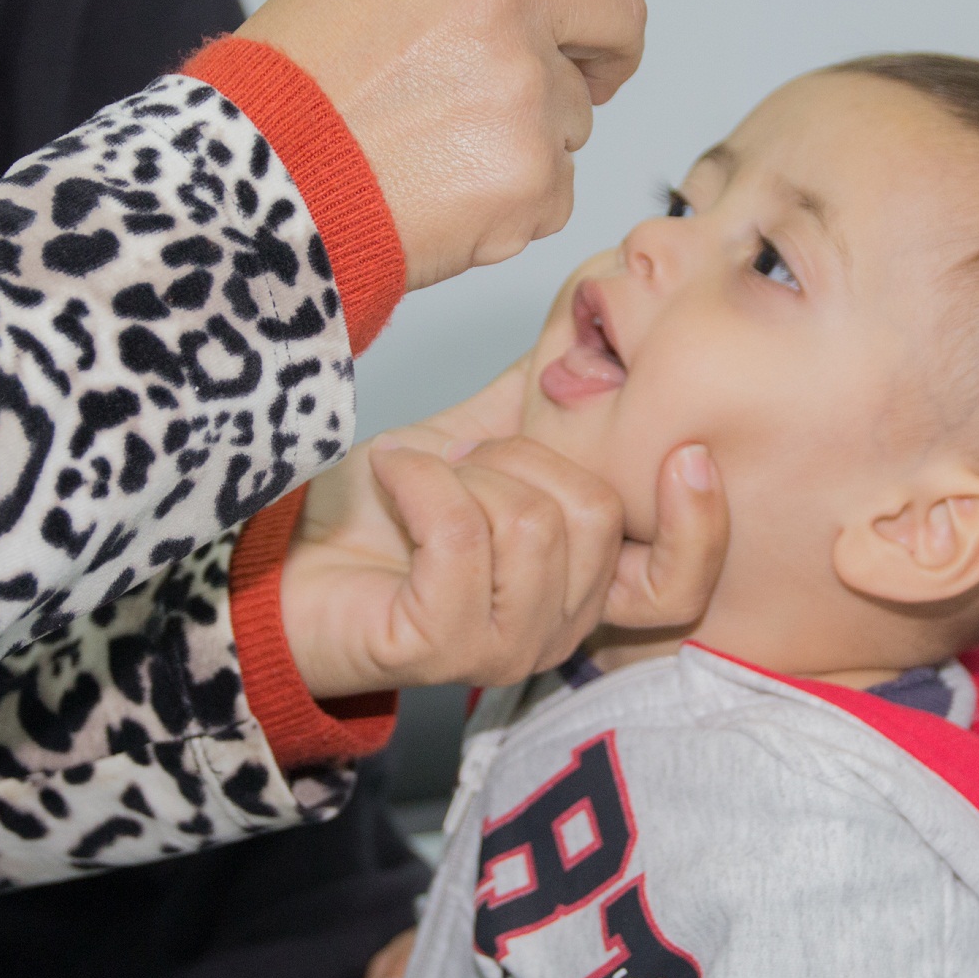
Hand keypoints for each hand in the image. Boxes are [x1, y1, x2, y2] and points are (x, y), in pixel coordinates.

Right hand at [237, 0, 646, 290]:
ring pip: (576, 113)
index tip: (581, 1)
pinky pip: (556, 187)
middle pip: (619, 9)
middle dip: (609, 47)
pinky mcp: (536, 172)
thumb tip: (542, 1)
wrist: (247, 192)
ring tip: (436, 156)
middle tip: (590, 77)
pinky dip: (512, 203)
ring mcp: (526, 87)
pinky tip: (441, 199)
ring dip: (530, 137)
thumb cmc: (284, 98)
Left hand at [279, 363, 728, 696]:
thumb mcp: (479, 439)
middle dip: (518, 456)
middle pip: (594, 516)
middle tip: (462, 459)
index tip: (686, 451)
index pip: (678, 586)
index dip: (698, 524)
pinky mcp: (436, 648)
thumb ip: (548, 402)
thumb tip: (600, 328)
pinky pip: (460, 534)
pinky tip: (390, 475)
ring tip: (419, 478)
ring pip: (533, 524)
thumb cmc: (376, 513)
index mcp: (578, 588)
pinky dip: (417, 478)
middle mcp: (553, 632)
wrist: (279, 559)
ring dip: (461, 473)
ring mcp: (497, 649)